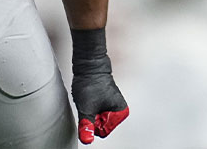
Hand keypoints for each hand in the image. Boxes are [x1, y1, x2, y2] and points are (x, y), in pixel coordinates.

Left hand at [70, 29, 128, 143]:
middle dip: (93, 118)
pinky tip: (91, 98)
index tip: (91, 110)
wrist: (89, 66)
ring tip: (90, 100)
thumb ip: (87, 126)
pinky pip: (98, 113)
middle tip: (90, 104)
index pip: (103, 132)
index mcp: (121, 113)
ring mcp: (114, 107)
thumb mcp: (86, 108)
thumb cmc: (90, 83)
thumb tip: (87, 140)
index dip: (94, 123)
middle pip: (101, 127)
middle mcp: (120, 111)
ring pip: (98, 121)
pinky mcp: (108, 103)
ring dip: (92, 113)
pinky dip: (92, 108)